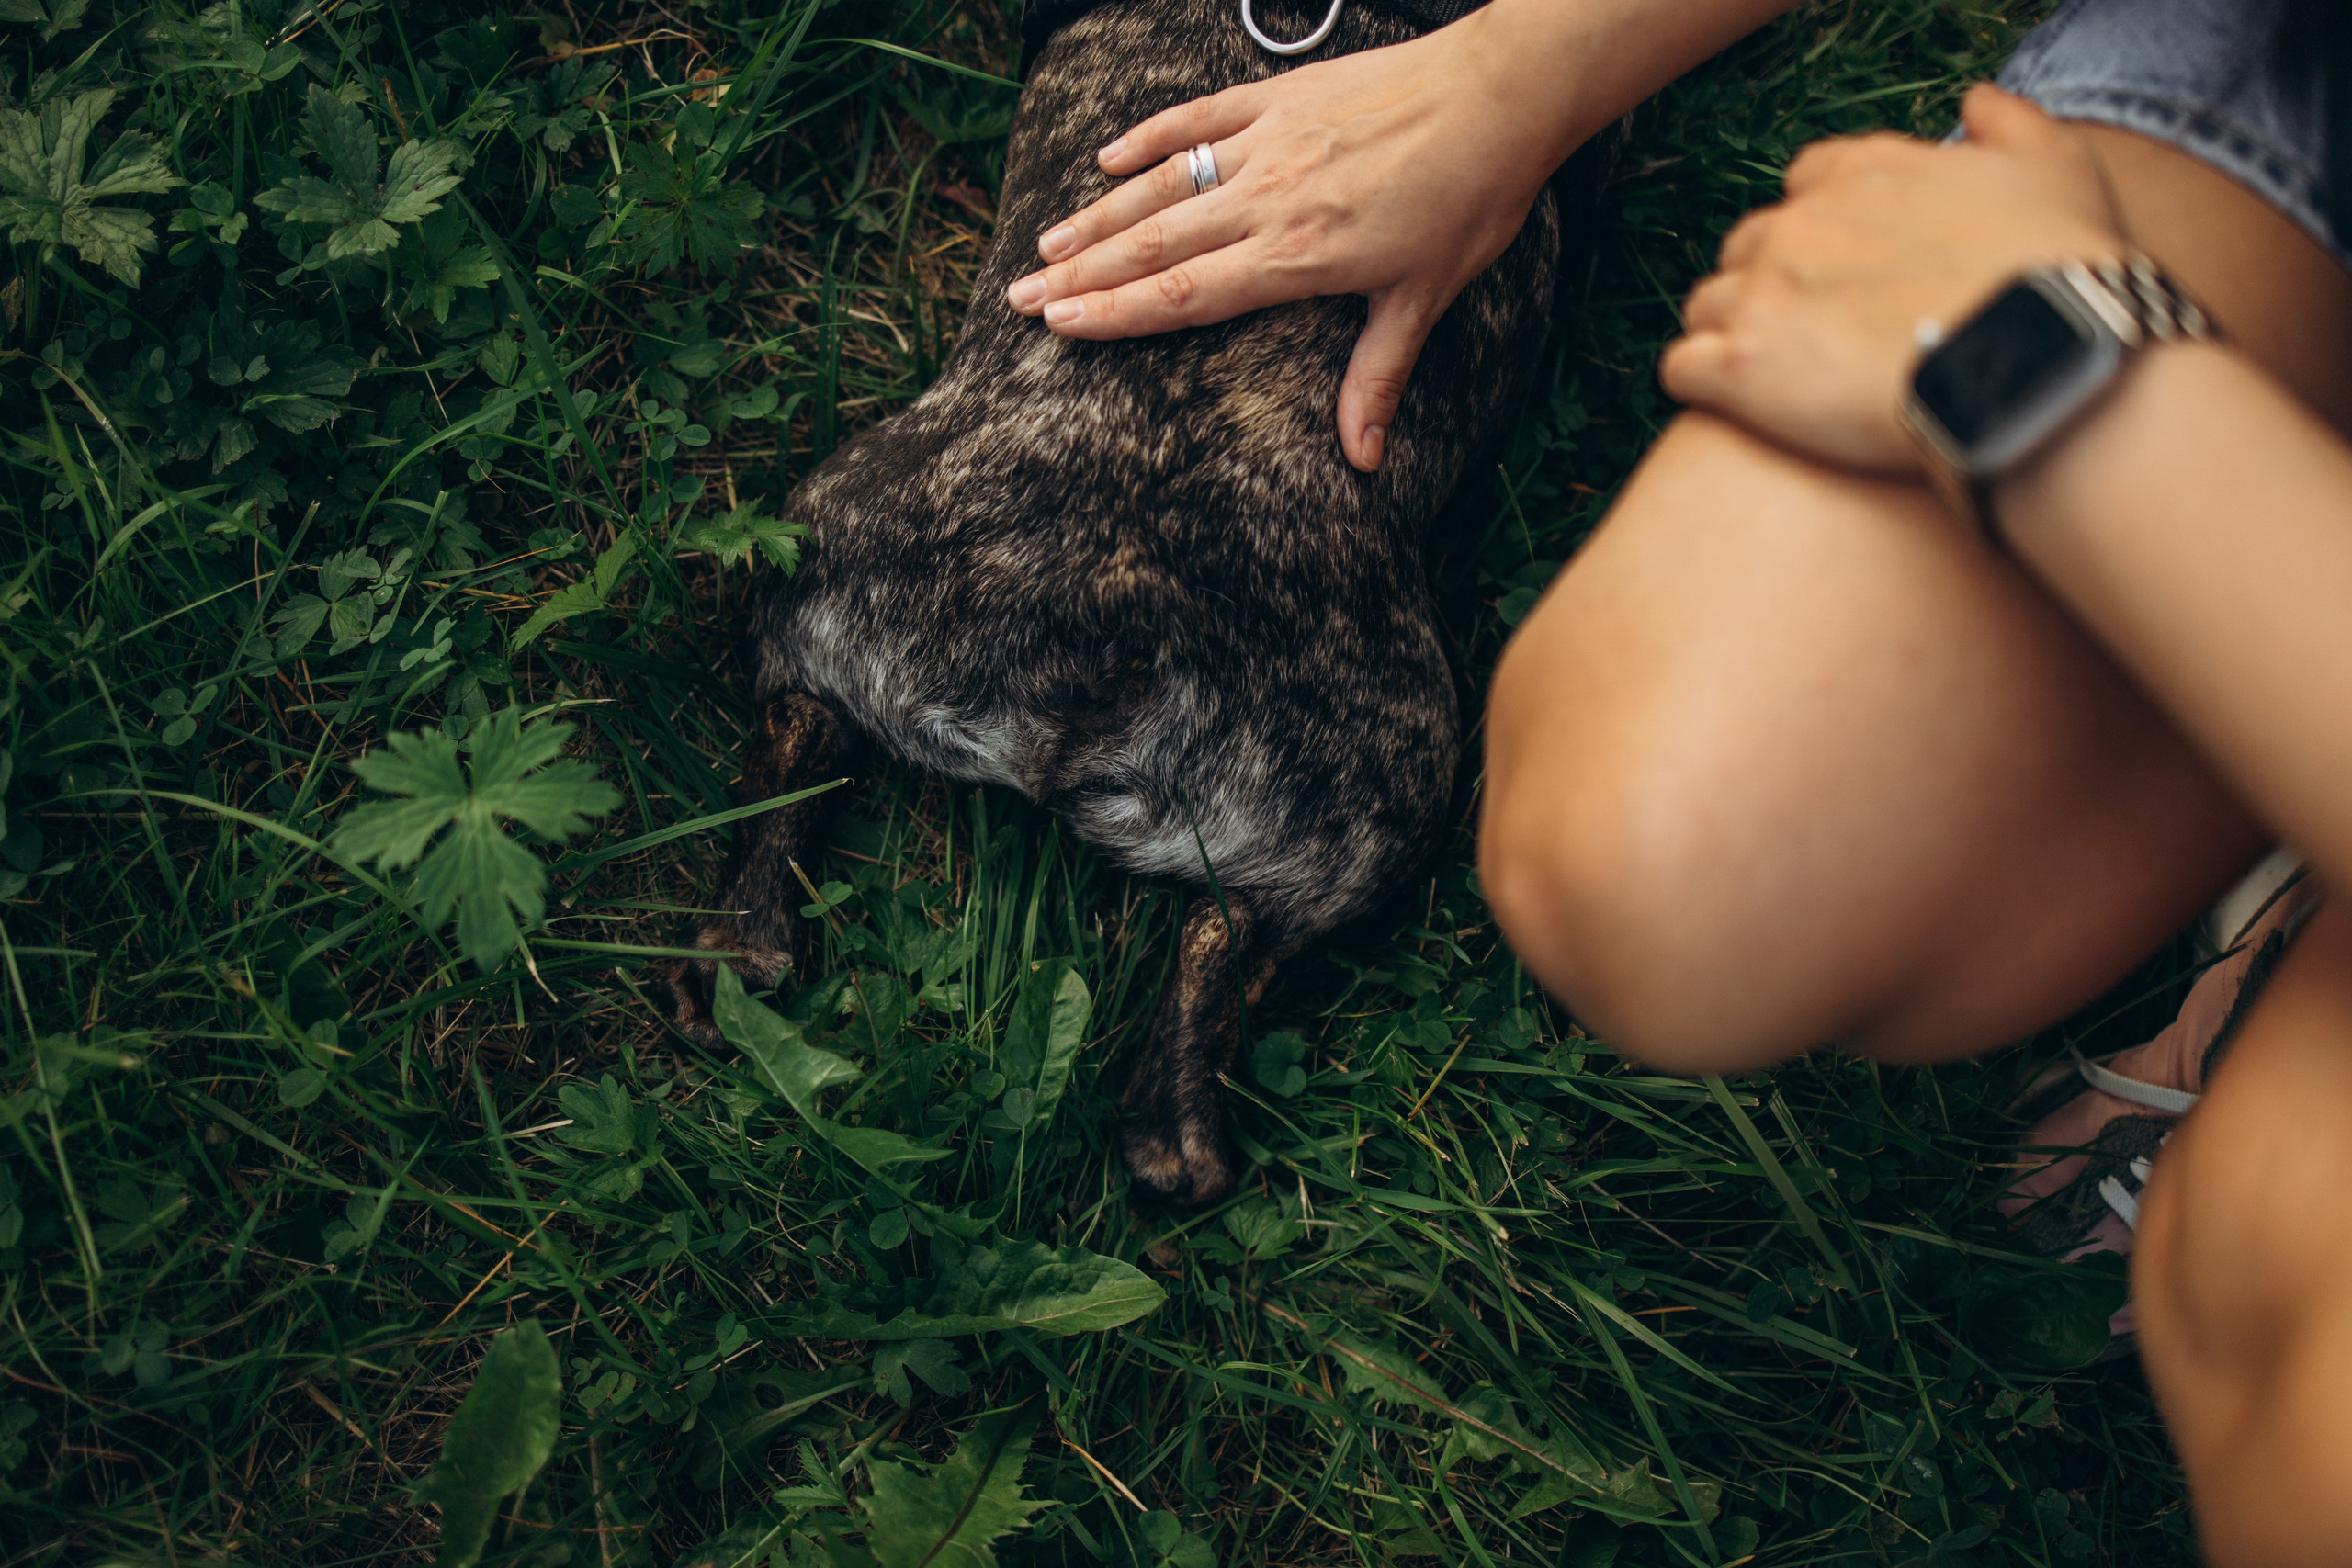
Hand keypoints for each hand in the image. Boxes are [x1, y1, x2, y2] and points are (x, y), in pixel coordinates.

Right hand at [1004, 7, 1585, 470]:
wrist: (1499, 94)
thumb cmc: (1470, 199)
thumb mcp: (1426, 300)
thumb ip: (1378, 377)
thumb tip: (1364, 460)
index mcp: (1296, 255)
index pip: (1184, 294)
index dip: (1115, 314)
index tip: (1059, 327)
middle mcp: (1266, 198)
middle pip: (1153, 244)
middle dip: (1080, 275)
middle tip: (1017, 299)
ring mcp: (1267, 141)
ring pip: (1161, 183)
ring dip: (1098, 216)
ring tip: (1045, 246)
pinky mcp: (1279, 96)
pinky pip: (1196, 117)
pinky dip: (1148, 138)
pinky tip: (1106, 158)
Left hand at [1659, 86, 2129, 475]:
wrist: (2034, 360)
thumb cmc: (2054, 268)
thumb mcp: (2053, 166)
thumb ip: (2009, 123)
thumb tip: (1975, 101)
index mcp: (1860, 174)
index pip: (1804, 184)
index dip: (1820, 231)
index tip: (1849, 272)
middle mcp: (1798, 224)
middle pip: (1748, 247)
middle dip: (1770, 285)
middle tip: (1815, 337)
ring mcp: (1762, 293)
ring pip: (1706, 306)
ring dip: (1730, 335)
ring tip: (1778, 380)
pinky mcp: (1741, 366)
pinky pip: (1681, 369)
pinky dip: (1702, 385)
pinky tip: (1739, 407)